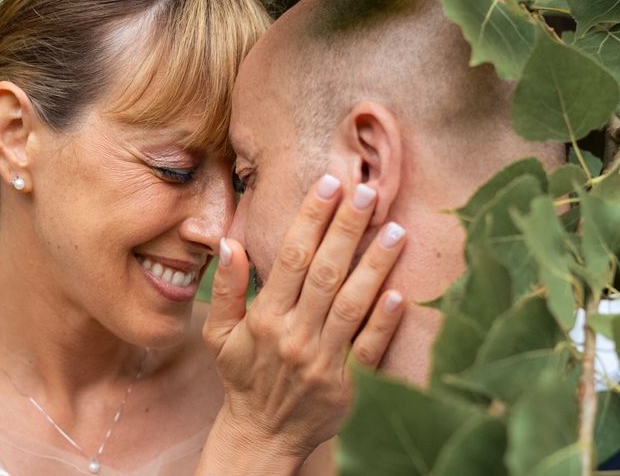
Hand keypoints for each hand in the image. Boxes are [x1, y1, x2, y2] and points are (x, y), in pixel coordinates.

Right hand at [203, 175, 406, 464]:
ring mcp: (323, 361)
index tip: (329, 184)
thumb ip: (227, 288)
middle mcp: (295, 335)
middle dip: (347, 228)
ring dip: (374, 266)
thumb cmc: (243, 377)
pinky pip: (369, 348)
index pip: (292, 257)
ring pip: (352, 304)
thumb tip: (230, 242)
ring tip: (394, 229)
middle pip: (325, 272)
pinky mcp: (349, 384)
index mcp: (266, 317)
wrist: (263, 434)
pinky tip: (399, 292)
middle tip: (368, 190)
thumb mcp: (220, 334)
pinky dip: (384, 321)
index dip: (312, 217)